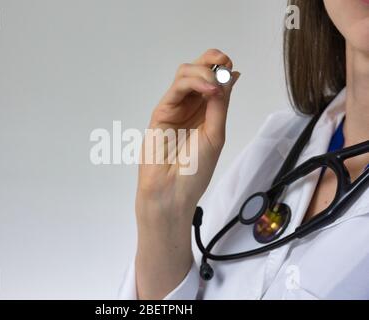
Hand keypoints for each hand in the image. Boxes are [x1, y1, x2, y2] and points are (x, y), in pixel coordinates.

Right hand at [134, 49, 239, 299]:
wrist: (171, 194)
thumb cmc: (194, 172)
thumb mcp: (215, 134)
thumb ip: (220, 105)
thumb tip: (232, 76)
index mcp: (203, 113)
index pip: (211, 81)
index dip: (221, 69)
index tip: (232, 68)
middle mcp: (188, 107)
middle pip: (196, 71)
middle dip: (211, 61)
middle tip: (224, 63)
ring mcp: (173, 109)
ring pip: (184, 75)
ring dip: (203, 71)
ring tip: (216, 84)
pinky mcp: (160, 113)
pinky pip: (175, 90)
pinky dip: (193, 83)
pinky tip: (208, 89)